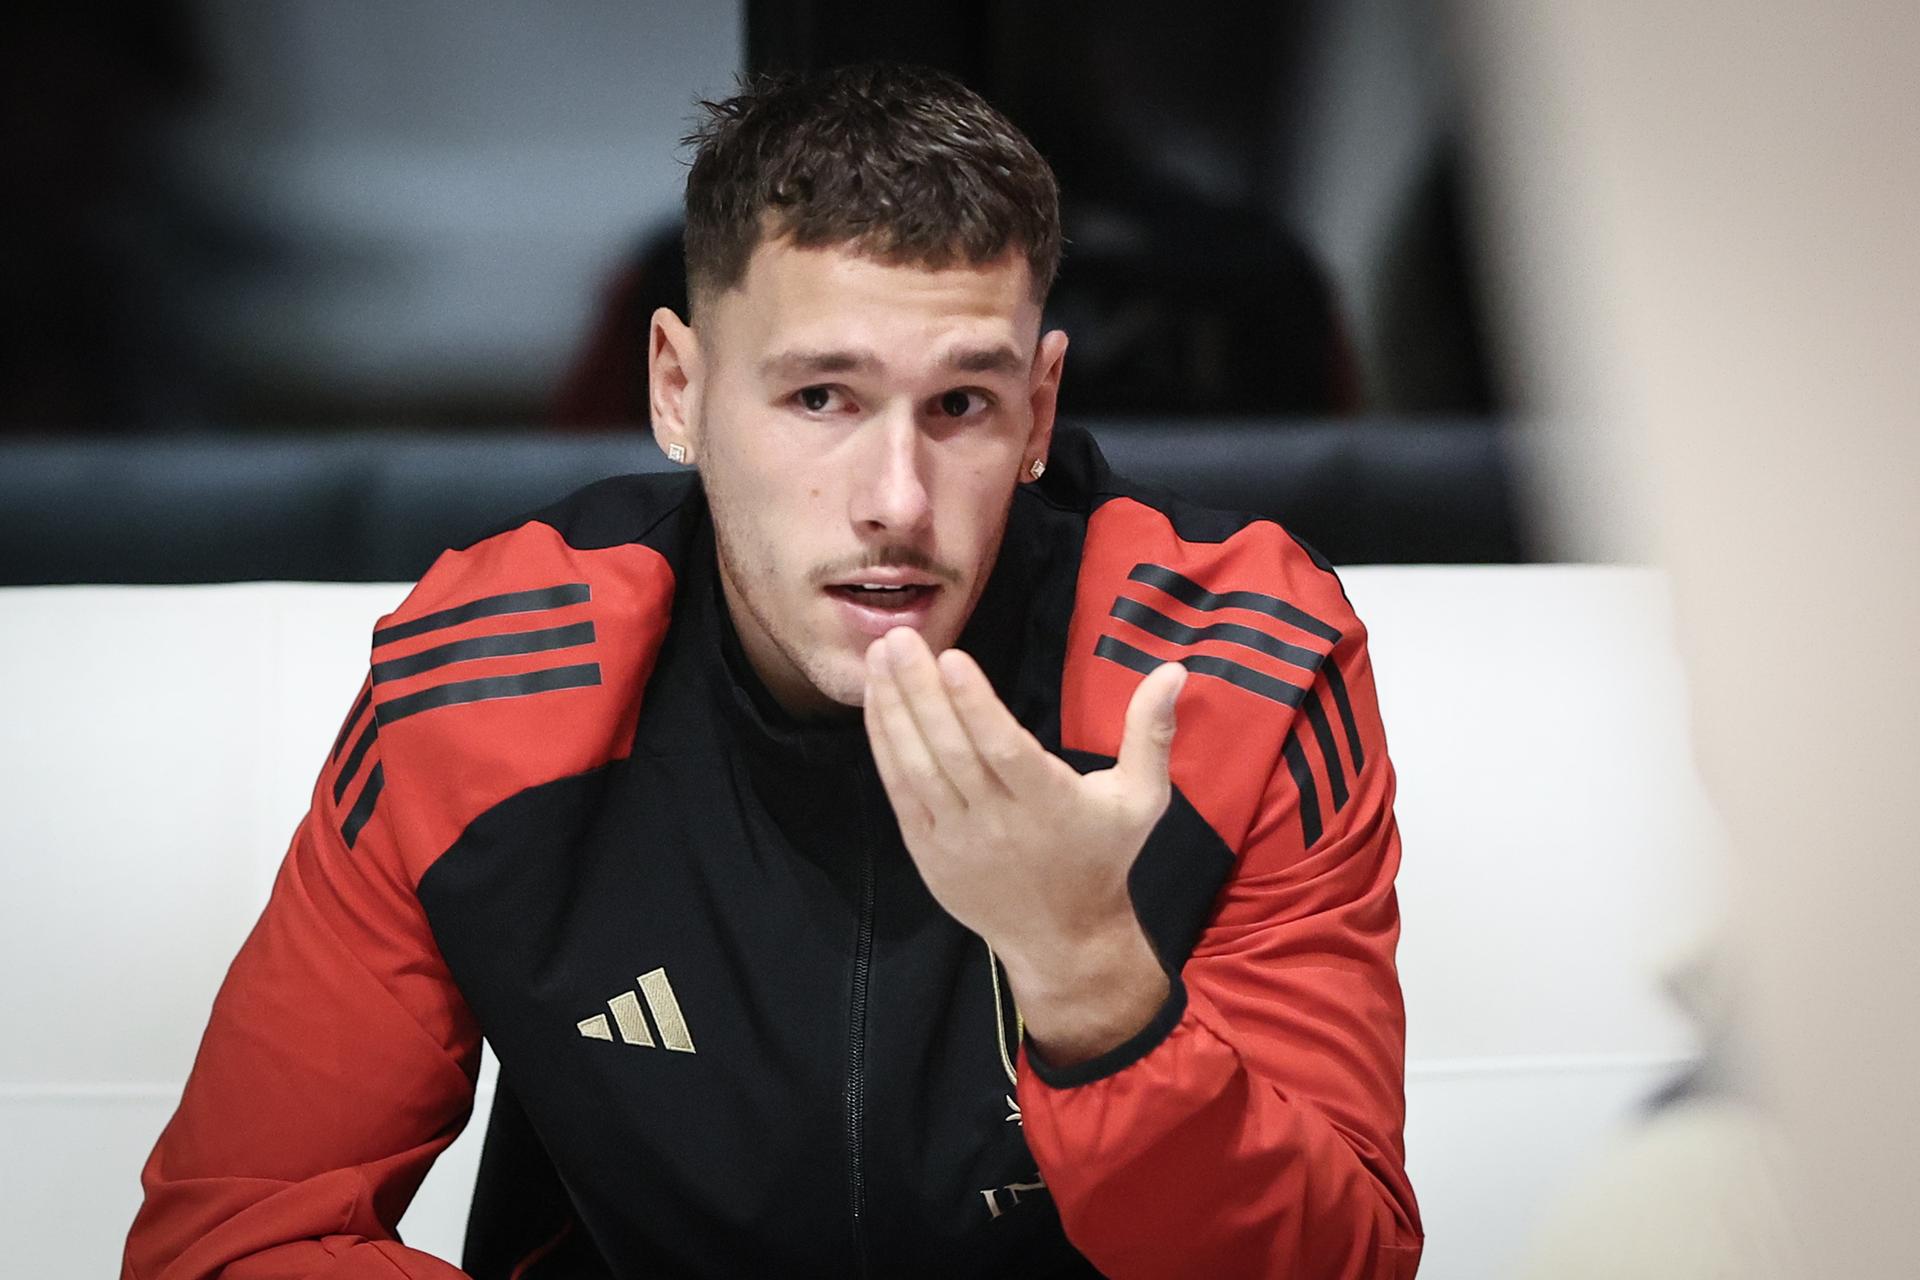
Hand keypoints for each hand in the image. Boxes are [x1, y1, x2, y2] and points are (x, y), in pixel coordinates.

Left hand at [862, 627, 1186, 1061]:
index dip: (976, 706)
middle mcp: (997, 822)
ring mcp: (956, 839)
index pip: (1005, 751)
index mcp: (1049, 804)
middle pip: (951, 751)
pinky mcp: (927, 850)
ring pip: (917, 767)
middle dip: (921, 691)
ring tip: (878, 656)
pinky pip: (899, 791)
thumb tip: (1174, 671)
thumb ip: (1151, 733)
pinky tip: (876, 702)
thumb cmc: (1102, 856)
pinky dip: (884, 745)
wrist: (1062, 938)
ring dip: (894, 710)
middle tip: (899, 637)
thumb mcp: (1141, 798)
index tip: (953, 657)